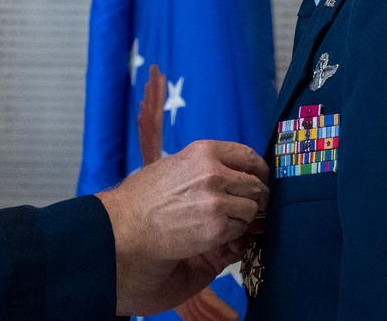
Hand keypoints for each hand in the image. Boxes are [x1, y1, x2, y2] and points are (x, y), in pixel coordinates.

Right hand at [96, 67, 268, 315]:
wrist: (127, 226)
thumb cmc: (145, 197)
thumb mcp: (176, 165)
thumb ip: (206, 165)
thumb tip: (236, 174)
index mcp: (204, 151)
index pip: (248, 156)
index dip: (258, 170)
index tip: (259, 180)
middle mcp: (214, 171)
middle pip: (256, 185)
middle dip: (255, 199)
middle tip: (246, 208)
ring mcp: (217, 200)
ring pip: (252, 209)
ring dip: (242, 218)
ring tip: (219, 222)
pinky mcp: (217, 226)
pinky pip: (240, 230)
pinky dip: (231, 234)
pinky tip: (210, 232)